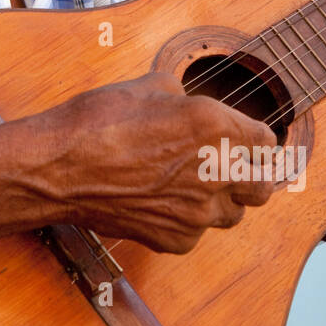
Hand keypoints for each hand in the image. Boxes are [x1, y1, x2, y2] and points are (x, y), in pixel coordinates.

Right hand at [27, 72, 279, 253]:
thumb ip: (182, 96)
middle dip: (252, 175)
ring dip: (221, 201)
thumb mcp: (146, 86)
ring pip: (233, 214)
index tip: (246, 139)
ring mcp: (197, 212)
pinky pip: (196, 233)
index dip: (254, 138)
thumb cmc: (96, 122)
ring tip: (192, 186)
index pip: (266, 141)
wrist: (59, 169)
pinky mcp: (176, 239)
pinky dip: (185, 221)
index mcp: (217, 127)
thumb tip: (186, 103)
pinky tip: (160, 203)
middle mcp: (216, 173)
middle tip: (233, 168)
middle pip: (262, 186)